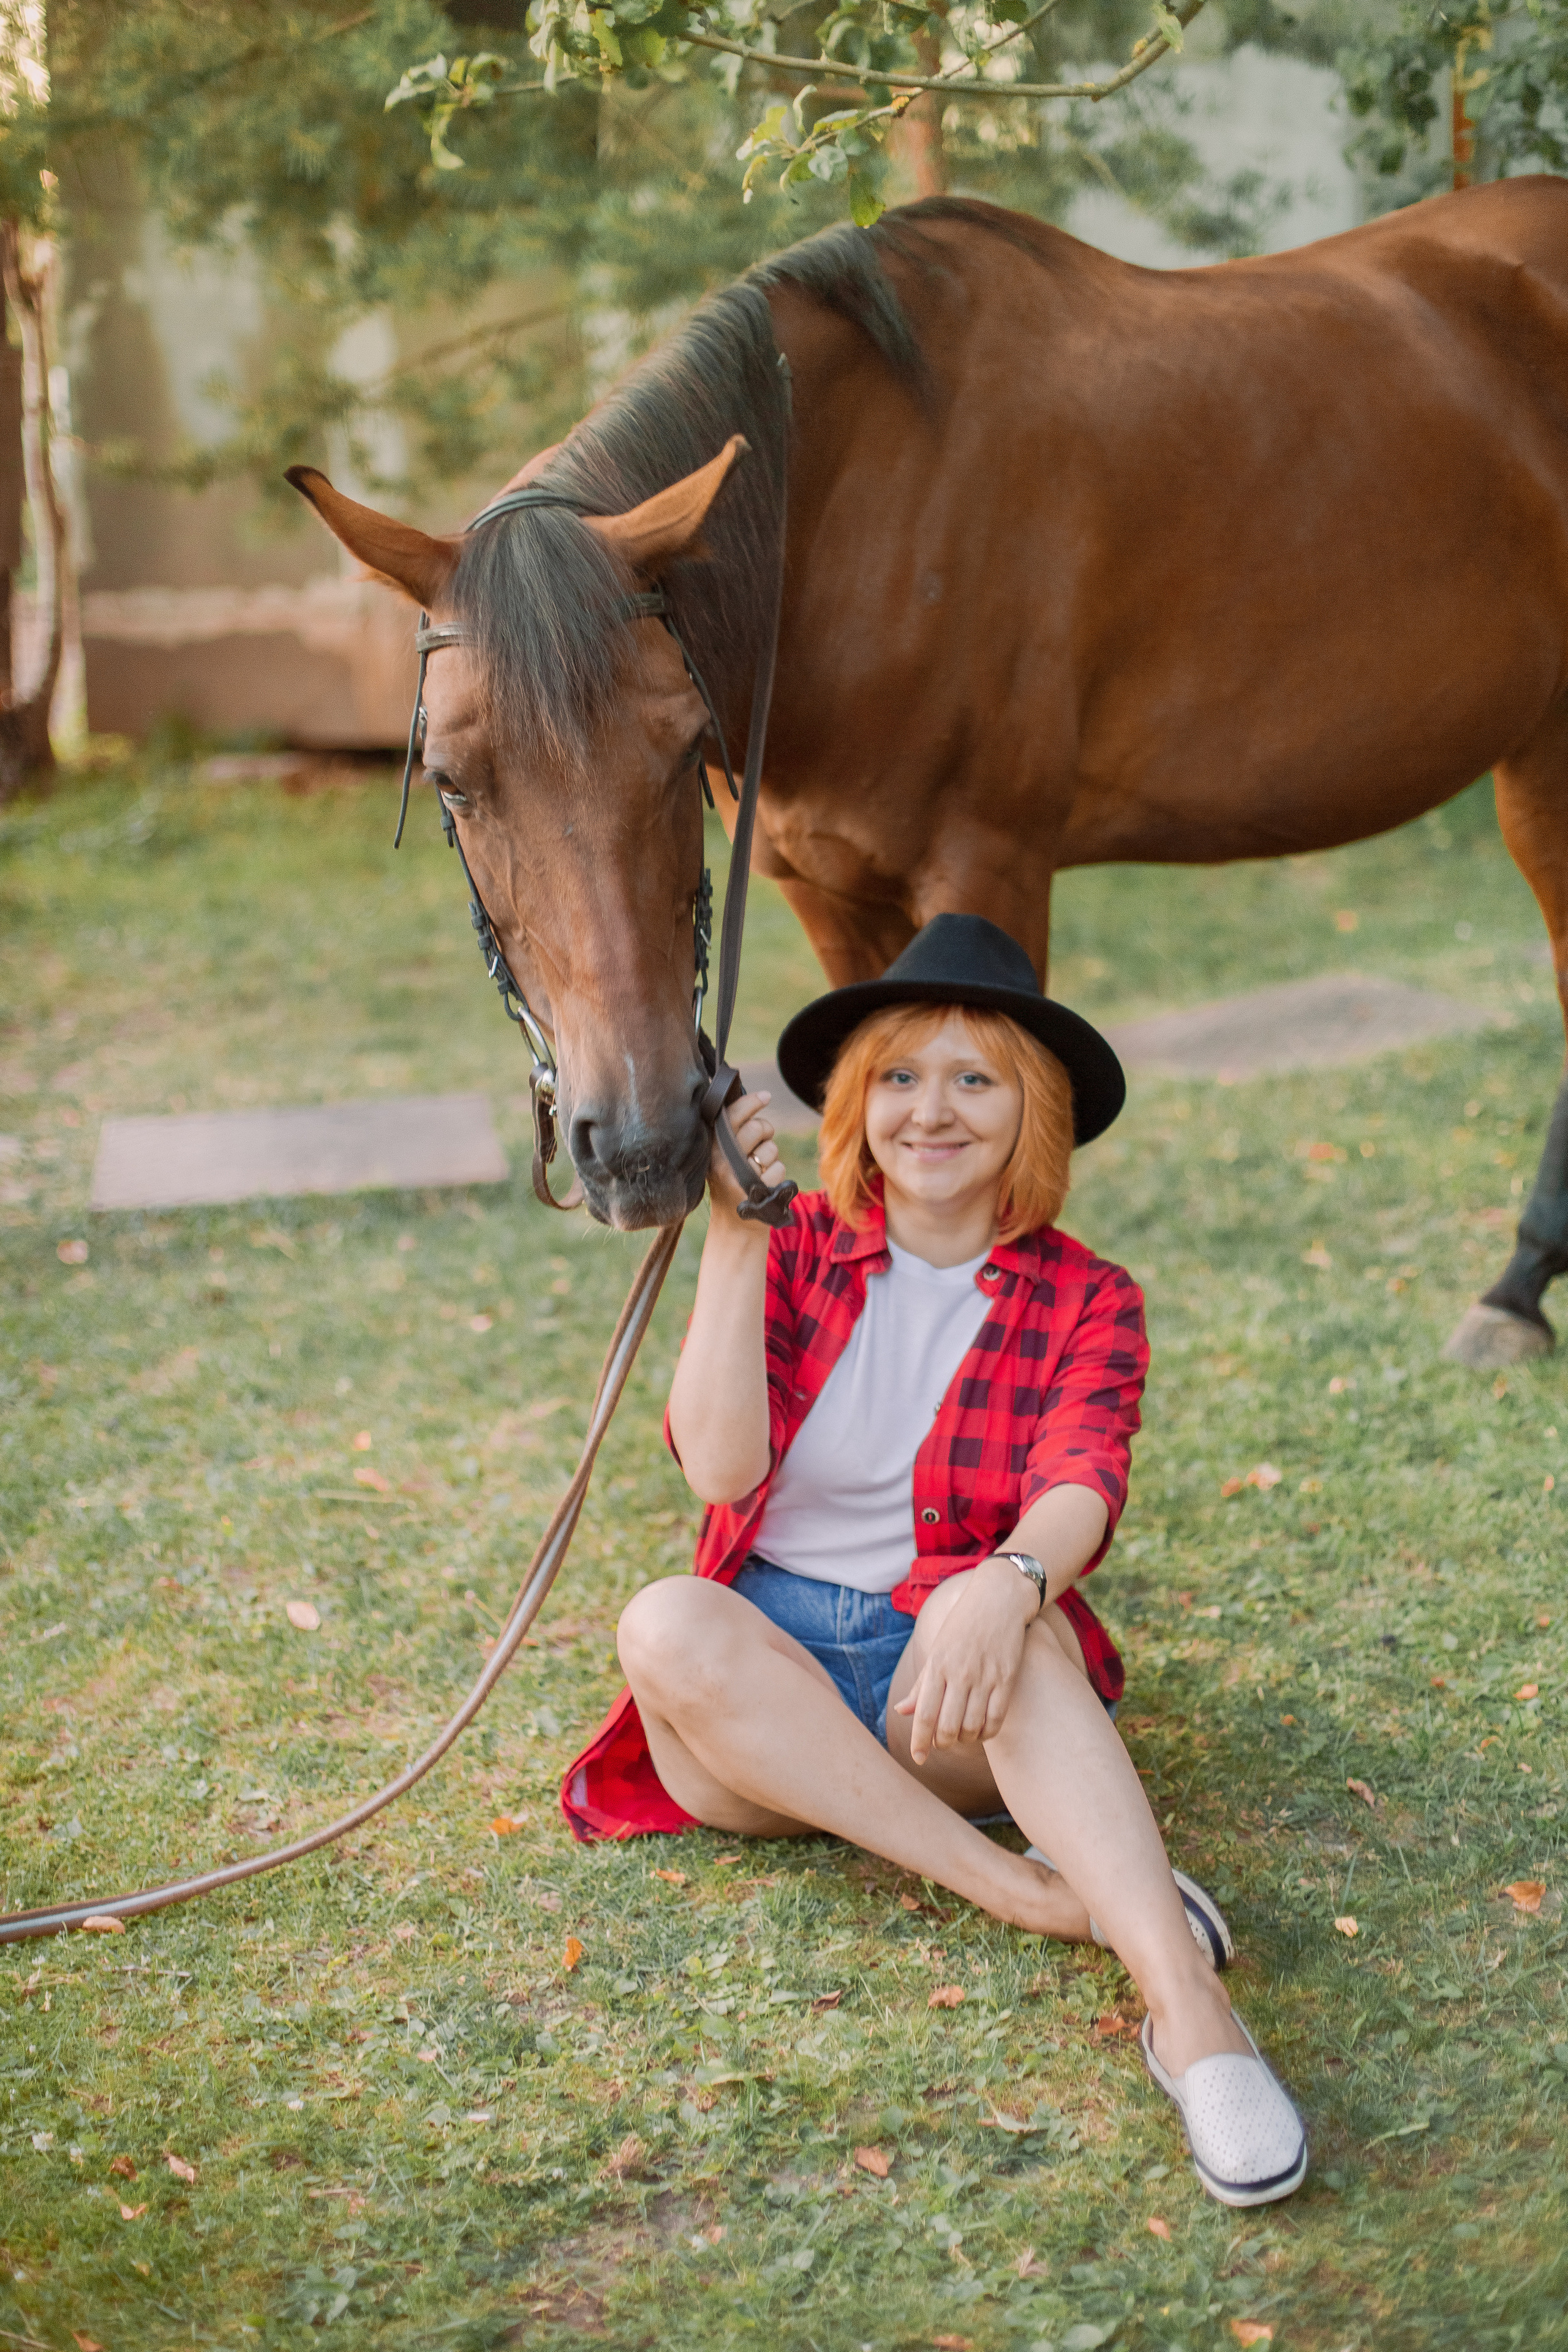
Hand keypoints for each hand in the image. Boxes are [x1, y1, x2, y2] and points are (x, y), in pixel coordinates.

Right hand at [707, 1089, 785, 1216]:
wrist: (734, 1226)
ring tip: (758, 1172)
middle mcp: (721, 1160)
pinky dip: (777, 1177)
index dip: (751, 1102)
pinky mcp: (754, 1191)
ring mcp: (737, 1176)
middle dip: (766, 1132)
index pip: (732, 1115)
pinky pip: (779, 1169)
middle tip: (760, 1144)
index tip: (766, 1095)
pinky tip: (765, 1187)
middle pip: (757, 1128)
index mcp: (712, 1147)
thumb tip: (755, 1098)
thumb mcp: (724, 1156)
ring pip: (770, 1149)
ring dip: (771, 1158)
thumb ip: (735, 1131)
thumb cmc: (733, 1182)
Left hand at [892, 1559, 1039, 1766]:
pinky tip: (981, 1731)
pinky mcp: (1007, 1678)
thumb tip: (901, 1711)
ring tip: (961, 1734)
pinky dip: (987, 1733)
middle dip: (942, 1743)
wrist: (998, 1598)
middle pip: (948, 1726)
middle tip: (942, 1742)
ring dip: (964, 1739)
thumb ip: (922, 1685)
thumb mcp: (937, 1650)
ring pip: (972, 1726)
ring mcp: (985, 1676)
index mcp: (938, 1665)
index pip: (925, 1714)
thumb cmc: (962, 1625)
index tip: (919, 1758)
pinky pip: (996, 1719)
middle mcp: (960, 1672)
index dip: (920, 1741)